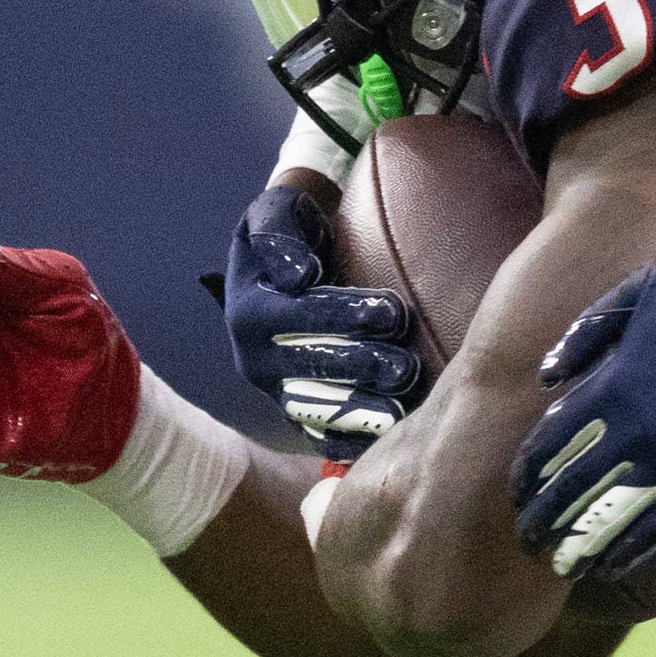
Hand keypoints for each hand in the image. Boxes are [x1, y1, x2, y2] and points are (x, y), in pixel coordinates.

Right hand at [224, 183, 416, 460]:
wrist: (288, 257)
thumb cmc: (289, 227)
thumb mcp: (275, 212)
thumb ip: (280, 236)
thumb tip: (298, 277)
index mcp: (250, 310)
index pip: (299, 315)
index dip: (345, 315)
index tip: (392, 312)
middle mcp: (256, 358)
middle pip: (310, 368)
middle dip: (360, 368)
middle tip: (406, 369)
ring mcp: (276, 388)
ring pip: (316, 409)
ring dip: (360, 413)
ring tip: (402, 411)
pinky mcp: (295, 409)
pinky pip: (320, 433)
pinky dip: (350, 441)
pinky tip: (385, 444)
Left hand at [512, 256, 655, 581]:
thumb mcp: (643, 286)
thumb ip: (587, 330)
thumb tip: (545, 377)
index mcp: (613, 385)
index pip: (551, 444)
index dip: (527, 474)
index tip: (516, 491)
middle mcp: (634, 432)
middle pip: (570, 490)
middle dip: (542, 518)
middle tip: (525, 536)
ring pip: (607, 520)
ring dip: (576, 546)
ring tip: (557, 564)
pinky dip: (626, 552)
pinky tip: (606, 565)